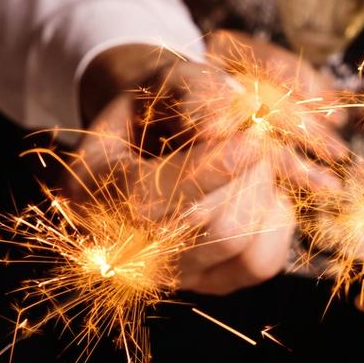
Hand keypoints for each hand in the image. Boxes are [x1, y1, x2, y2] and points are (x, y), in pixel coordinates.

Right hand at [76, 41, 338, 295]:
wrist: (167, 135)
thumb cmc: (164, 104)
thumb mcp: (170, 80)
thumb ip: (194, 93)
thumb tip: (223, 125)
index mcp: (88, 188)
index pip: (146, 200)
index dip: (205, 172)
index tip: (251, 139)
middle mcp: (119, 247)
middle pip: (201, 225)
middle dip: (244, 171)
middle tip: (252, 132)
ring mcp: (166, 272)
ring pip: (235, 244)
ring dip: (261, 189)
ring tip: (251, 155)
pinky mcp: (210, 283)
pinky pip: (260, 263)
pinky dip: (275, 220)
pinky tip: (259, 188)